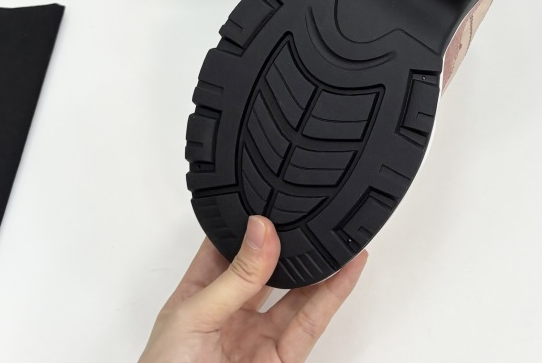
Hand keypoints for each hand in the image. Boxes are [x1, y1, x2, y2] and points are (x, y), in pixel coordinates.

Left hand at [139, 217, 366, 362]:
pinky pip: (311, 324)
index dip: (249, 222)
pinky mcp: (283, 360)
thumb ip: (234, 277)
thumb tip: (261, 229)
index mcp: (199, 296)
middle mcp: (231, 313)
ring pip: (296, 294)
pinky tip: (347, 270)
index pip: (226, 247)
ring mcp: (258, 337)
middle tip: (313, 210)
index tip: (273, 195)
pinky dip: (332, 296)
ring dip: (320, 265)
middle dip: (290, 241)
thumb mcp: (194, 317)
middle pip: (267, 267)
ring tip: (341, 234)